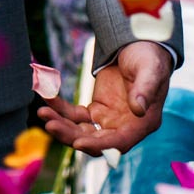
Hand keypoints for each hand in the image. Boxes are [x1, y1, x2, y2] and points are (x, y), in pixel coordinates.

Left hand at [37, 40, 170, 154]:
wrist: (140, 47)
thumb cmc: (149, 58)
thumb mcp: (150, 70)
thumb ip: (145, 89)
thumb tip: (139, 109)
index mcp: (142, 124)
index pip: (119, 143)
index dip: (99, 146)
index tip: (78, 143)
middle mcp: (124, 127)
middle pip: (95, 141)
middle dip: (71, 135)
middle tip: (50, 123)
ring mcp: (108, 120)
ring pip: (81, 131)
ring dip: (61, 124)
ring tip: (43, 112)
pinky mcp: (96, 110)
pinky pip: (74, 114)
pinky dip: (59, 107)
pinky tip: (46, 97)